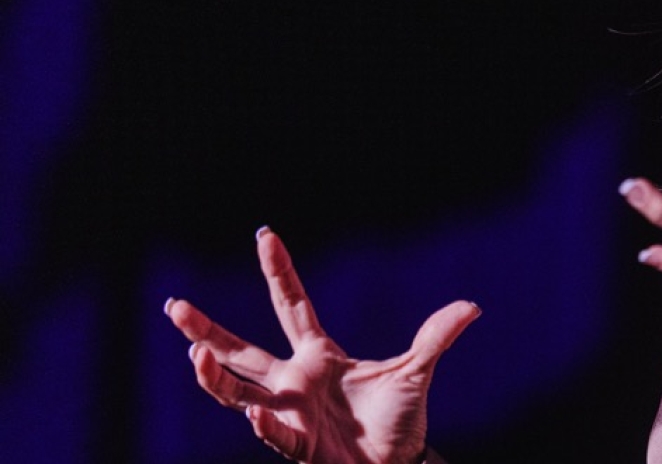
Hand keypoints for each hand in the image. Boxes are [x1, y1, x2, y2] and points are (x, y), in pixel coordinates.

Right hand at [164, 227, 479, 462]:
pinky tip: (256, 414)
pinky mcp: (297, 446)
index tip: (265, 235)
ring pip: (238, 393)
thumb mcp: (416, 372)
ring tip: (193, 354)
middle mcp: (294, 381)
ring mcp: (289, 414)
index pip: (292, 304)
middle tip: (174, 306)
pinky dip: (266, 425)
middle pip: (241, 350)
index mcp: (318, 355)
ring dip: (214, 376)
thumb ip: (436, 338)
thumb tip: (472, 307)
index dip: (278, 272)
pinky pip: (275, 434)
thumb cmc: (398, 422)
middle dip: (206, 330)